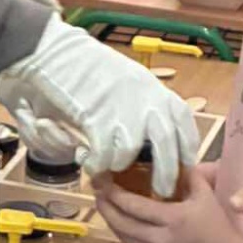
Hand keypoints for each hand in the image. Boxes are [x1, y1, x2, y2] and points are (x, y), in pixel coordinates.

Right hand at [0, 20, 197, 191]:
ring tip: (109, 166)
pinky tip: (88, 162)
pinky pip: (103, 156)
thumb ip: (144, 100)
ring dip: (119, 165)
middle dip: (166, 174)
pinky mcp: (97, 120)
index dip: (186, 146)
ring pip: (131, 154)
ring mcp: (121, 111)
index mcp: (154, 88)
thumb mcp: (128, 77)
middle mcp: (145, 100)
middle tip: (161, 190)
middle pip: (166, 147)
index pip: (183, 122)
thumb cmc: (88, 64)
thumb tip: (156, 126)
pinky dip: (96, 165)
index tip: (184, 162)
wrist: (56, 52)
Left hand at [93, 165, 242, 242]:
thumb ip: (189, 176)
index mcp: (172, 219)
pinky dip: (124, 232)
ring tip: (104, 202)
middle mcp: (158, 240)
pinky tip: (122, 220)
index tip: (102, 178)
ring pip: (122, 236)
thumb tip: (174, 157)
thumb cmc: (219, 230)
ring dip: (110, 218)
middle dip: (104, 204)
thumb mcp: (206, 197)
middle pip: (120, 222)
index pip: (132, 205)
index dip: (113, 192)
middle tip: (96, 188)